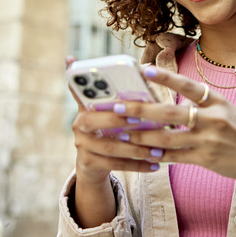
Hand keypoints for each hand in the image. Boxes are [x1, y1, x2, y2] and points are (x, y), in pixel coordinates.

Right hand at [66, 56, 160, 184]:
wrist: (93, 164)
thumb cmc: (108, 129)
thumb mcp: (108, 111)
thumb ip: (119, 95)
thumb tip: (141, 71)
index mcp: (84, 106)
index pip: (79, 91)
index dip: (87, 88)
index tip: (108, 87)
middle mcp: (78, 124)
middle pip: (91, 121)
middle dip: (116, 119)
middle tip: (139, 120)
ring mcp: (82, 145)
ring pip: (109, 146)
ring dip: (135, 148)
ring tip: (157, 149)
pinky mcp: (89, 163)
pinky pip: (114, 164)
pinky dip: (137, 165)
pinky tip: (155, 165)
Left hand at [119, 65, 235, 186]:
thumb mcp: (224, 109)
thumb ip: (199, 103)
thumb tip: (165, 99)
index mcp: (218, 101)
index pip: (189, 86)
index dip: (167, 78)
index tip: (145, 70)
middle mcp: (214, 118)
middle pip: (171, 112)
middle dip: (142, 110)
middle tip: (118, 107)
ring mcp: (209, 140)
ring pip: (168, 138)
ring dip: (142, 135)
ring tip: (122, 132)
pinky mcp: (205, 159)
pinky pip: (174, 157)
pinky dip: (157, 154)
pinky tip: (141, 152)